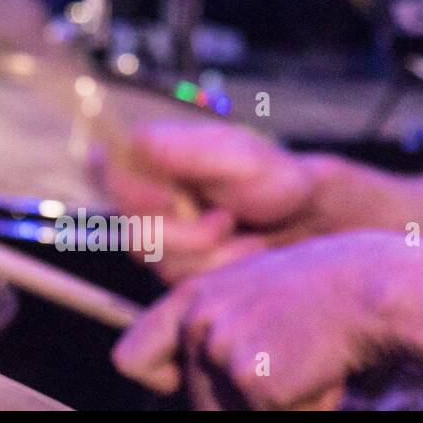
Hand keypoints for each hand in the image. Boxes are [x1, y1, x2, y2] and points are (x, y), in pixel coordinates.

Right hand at [99, 121, 394, 282]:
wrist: (316, 226)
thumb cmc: (278, 180)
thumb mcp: (240, 156)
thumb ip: (188, 150)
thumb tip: (136, 140)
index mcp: (151, 164)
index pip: (105, 166)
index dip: (122, 184)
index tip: (166, 197)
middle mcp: (146, 204)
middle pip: (129, 225)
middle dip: (181, 231)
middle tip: (225, 221)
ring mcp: (162, 242)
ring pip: (155, 259)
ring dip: (207, 252)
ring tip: (246, 237)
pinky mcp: (181, 275)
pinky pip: (180, 283)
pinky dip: (218, 271)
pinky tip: (246, 257)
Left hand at [112, 232, 405, 408]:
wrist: (368, 289)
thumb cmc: (316, 296)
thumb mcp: (247, 297)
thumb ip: (210, 331)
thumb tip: (177, 381)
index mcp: (188, 299)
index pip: (130, 359)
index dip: (159, 382)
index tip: (181, 384)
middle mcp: (194, 323)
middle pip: (195, 402)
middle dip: (239, 400)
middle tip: (284, 365)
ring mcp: (219, 351)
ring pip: (229, 415)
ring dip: (270, 406)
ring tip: (301, 363)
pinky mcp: (251, 380)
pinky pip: (270, 420)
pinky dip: (300, 410)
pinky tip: (316, 373)